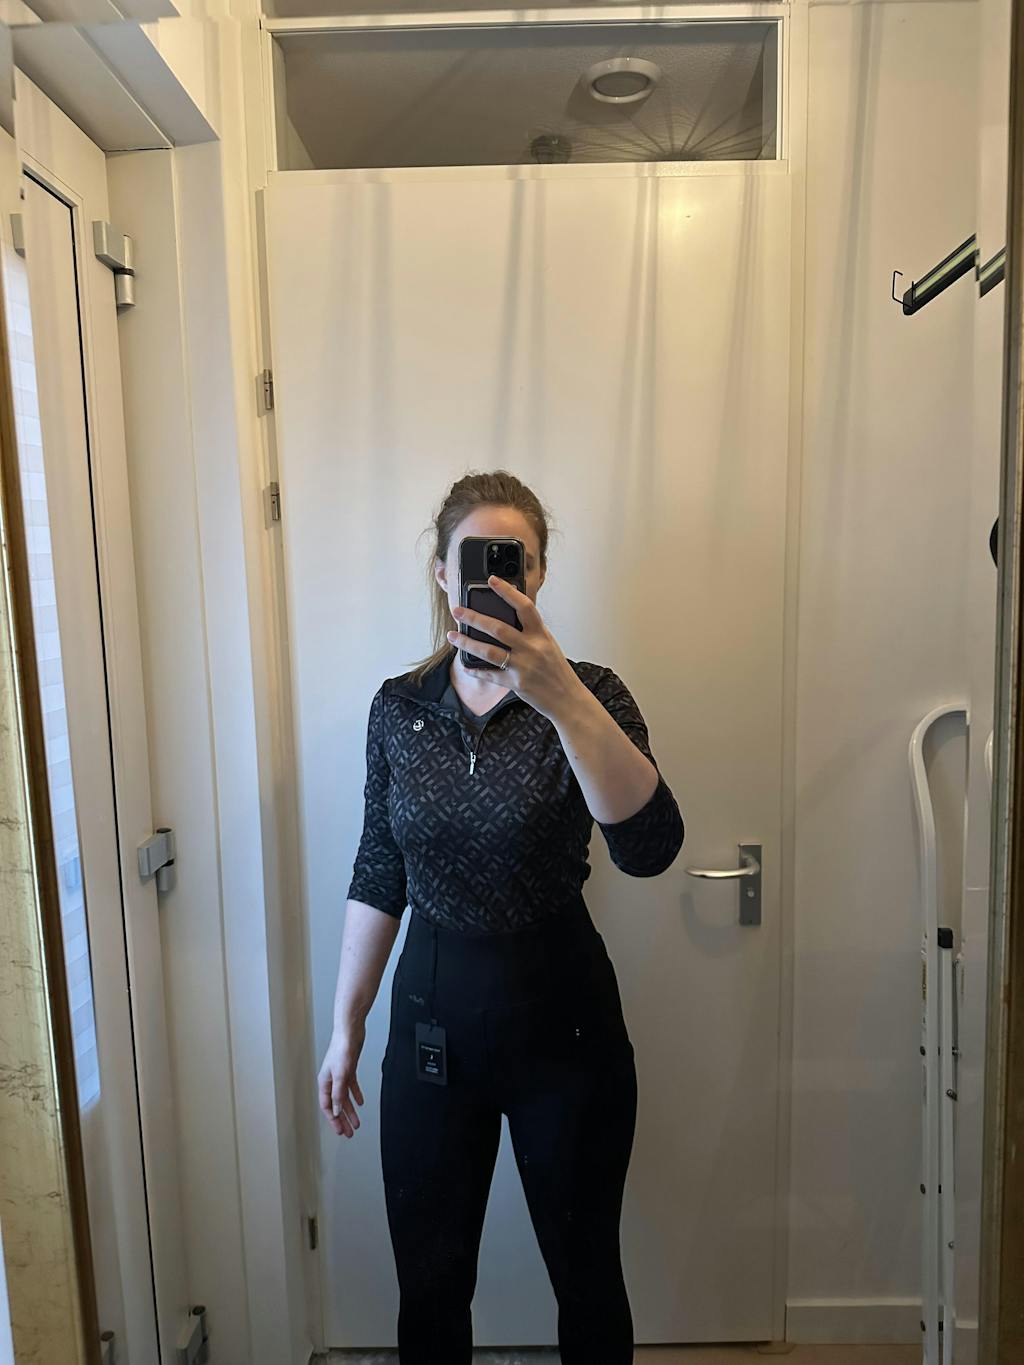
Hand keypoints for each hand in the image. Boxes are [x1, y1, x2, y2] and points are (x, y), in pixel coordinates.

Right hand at [318, 1027, 364, 1138]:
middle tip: (348, 1132)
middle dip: (342, 1120)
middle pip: (336, 1105)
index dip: (333, 1120)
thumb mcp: (341, 1074)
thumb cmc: (342, 1048)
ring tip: (356, 1122)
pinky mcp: (349, 1069)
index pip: (328, 1107)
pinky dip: (356, 1095)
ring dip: (350, 1111)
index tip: (339, 1131)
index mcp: (325, 1082)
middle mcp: (331, 1080)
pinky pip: (351, 1087)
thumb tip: (337, 1111)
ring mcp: (340, 1075)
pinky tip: (360, 1102)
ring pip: (344, 1098)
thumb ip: (339, 1093)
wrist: (350, 1031)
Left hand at [446, 574, 582, 721]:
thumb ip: (530, 632)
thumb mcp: (548, 644)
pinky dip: (475, 669)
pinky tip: (465, 664)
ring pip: (488, 651)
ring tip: (452, 636)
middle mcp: (532, 648)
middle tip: (457, 611)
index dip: (507, 592)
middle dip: (474, 618)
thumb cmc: (557, 670)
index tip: (492, 580)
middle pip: (498, 629)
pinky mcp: (516, 683)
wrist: (568, 699)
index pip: (524, 607)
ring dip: (467, 643)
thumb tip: (506, 617)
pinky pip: (490, 674)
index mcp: (541, 635)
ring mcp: (523, 666)